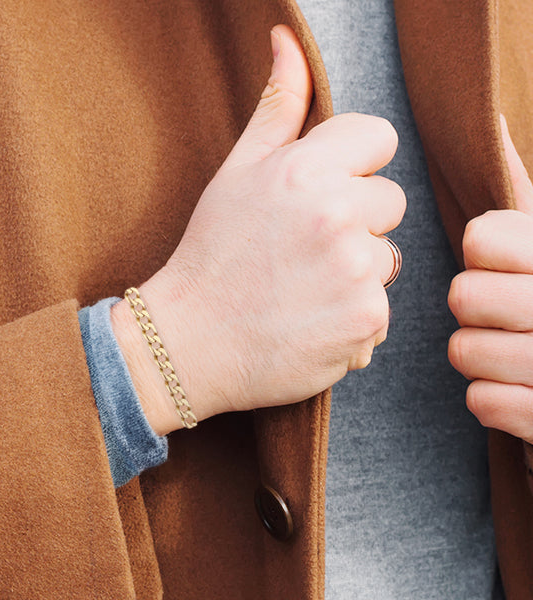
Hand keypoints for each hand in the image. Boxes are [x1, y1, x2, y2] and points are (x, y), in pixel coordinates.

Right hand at [113, 25, 405, 434]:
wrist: (191, 343)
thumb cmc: (211, 256)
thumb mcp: (236, 174)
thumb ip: (276, 109)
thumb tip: (287, 39)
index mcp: (305, 170)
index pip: (379, 139)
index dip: (353, 166)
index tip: (323, 193)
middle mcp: (338, 216)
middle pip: (389, 202)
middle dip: (356, 222)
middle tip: (303, 250)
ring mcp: (355, 273)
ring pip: (387, 261)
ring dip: (355, 275)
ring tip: (302, 291)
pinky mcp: (365, 323)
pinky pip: (379, 311)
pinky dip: (351, 320)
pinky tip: (308, 323)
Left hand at [448, 116, 532, 442]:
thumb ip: (525, 199)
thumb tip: (492, 122)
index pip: (481, 238)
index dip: (483, 253)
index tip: (504, 263)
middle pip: (462, 296)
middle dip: (476, 307)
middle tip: (506, 313)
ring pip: (463, 351)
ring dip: (481, 355)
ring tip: (515, 353)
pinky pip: (482, 403)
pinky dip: (496, 400)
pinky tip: (522, 392)